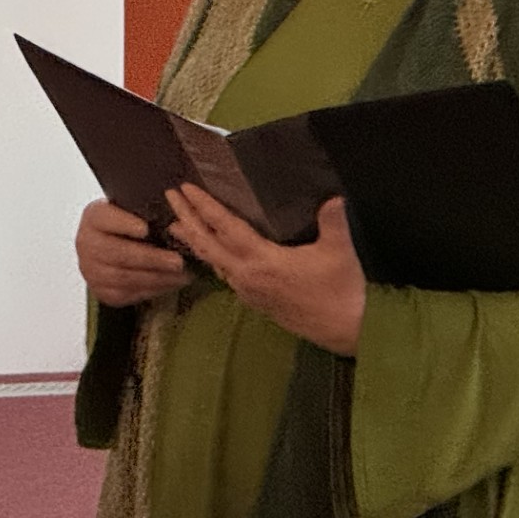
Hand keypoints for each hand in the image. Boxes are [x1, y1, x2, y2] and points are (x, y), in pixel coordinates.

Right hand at [75, 197, 192, 307]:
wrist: (113, 242)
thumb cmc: (130, 221)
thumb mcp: (134, 209)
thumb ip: (149, 211)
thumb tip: (176, 220)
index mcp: (93, 216)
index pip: (105, 218)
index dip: (124, 224)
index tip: (146, 229)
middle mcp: (86, 243)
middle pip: (117, 253)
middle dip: (150, 258)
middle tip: (177, 261)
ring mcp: (90, 269)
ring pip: (123, 277)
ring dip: (156, 278)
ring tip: (181, 275)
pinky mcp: (99, 290)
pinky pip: (125, 294)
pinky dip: (151, 290)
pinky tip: (170, 284)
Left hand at [164, 184, 366, 355]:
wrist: (347, 329)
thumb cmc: (342, 289)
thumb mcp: (338, 251)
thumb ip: (333, 221)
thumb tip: (333, 197)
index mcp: (262, 261)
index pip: (225, 228)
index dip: (204, 206)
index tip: (185, 188)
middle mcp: (248, 276)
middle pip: (208, 244)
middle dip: (187, 218)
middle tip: (170, 196)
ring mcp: (250, 291)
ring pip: (212, 260)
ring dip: (194, 240)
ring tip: (176, 224)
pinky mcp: (256, 301)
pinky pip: (224, 274)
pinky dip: (210, 257)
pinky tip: (210, 253)